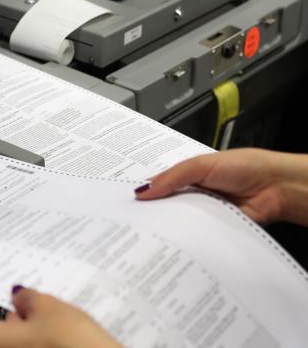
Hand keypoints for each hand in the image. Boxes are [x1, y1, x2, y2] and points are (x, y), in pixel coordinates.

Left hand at [0, 287, 120, 347]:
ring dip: (30, 329)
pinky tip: (59, 334)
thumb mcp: (49, 307)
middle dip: (15, 315)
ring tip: (52, 316)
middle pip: (0, 332)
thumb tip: (19, 296)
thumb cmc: (72, 344)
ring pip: (19, 343)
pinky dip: (40, 342)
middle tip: (28, 299)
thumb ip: (27, 298)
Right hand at [138, 148, 307, 225]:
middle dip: (154, 212)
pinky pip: (197, 235)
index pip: (160, 186)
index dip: (145, 192)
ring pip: (181, 221)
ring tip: (152, 230)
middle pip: (168, 206)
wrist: (276, 187)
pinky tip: (177, 239)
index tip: (126, 201)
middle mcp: (195, 195)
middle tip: (134, 219)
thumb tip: (144, 189)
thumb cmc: (246, 167)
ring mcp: (205, 213)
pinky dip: (189, 237)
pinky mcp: (216, 229)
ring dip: (171, 225)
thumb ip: (172, 177)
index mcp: (189, 176)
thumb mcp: (201, 165)